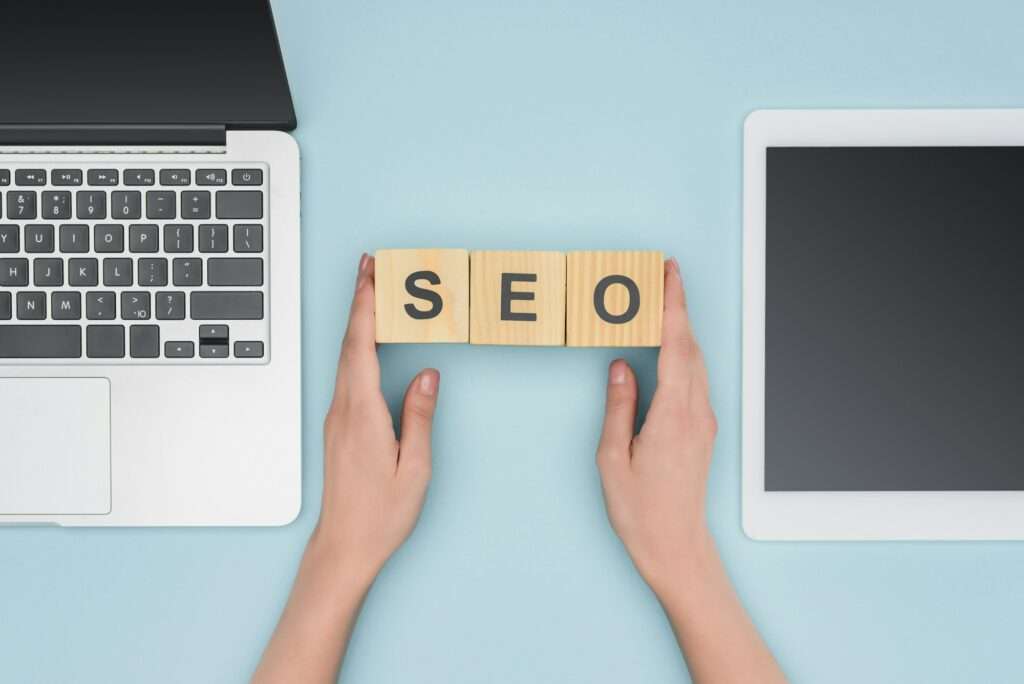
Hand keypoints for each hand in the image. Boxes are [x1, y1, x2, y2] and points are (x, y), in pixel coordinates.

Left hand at [254, 253, 439, 683]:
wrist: (343, 545)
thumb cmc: (381, 513)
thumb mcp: (415, 467)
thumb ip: (420, 417)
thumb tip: (428, 374)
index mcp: (362, 414)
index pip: (362, 346)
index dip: (366, 305)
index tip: (372, 274)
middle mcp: (343, 409)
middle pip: (349, 342)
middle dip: (359, 300)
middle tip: (371, 266)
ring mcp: (337, 417)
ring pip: (346, 356)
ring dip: (358, 320)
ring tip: (371, 292)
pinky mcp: (339, 425)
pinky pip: (348, 373)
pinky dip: (358, 345)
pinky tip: (368, 340)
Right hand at [596, 258, 783, 682]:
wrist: (677, 546)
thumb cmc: (641, 510)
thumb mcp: (613, 457)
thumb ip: (618, 406)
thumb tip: (620, 365)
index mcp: (673, 416)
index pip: (676, 346)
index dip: (673, 306)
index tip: (669, 275)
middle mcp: (696, 413)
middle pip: (691, 347)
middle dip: (679, 308)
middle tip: (662, 277)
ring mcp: (704, 422)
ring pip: (696, 362)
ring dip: (682, 329)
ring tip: (662, 306)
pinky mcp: (703, 430)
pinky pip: (695, 379)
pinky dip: (683, 354)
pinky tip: (668, 349)